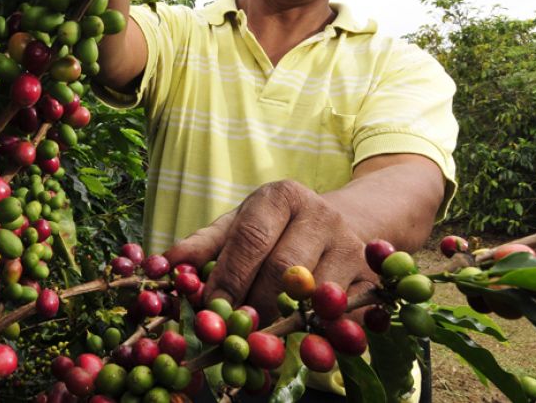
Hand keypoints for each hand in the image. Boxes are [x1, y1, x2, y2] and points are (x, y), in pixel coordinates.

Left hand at [164, 180, 376, 323]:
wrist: (344, 221)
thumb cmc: (277, 228)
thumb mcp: (238, 225)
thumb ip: (202, 245)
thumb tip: (164, 266)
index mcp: (281, 197)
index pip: (251, 238)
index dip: (228, 276)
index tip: (209, 307)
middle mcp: (321, 215)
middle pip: (283, 269)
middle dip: (253, 305)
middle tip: (232, 329)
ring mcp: (351, 246)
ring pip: (315, 295)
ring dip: (285, 322)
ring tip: (261, 336)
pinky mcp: (371, 278)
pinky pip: (346, 314)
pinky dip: (323, 333)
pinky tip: (301, 338)